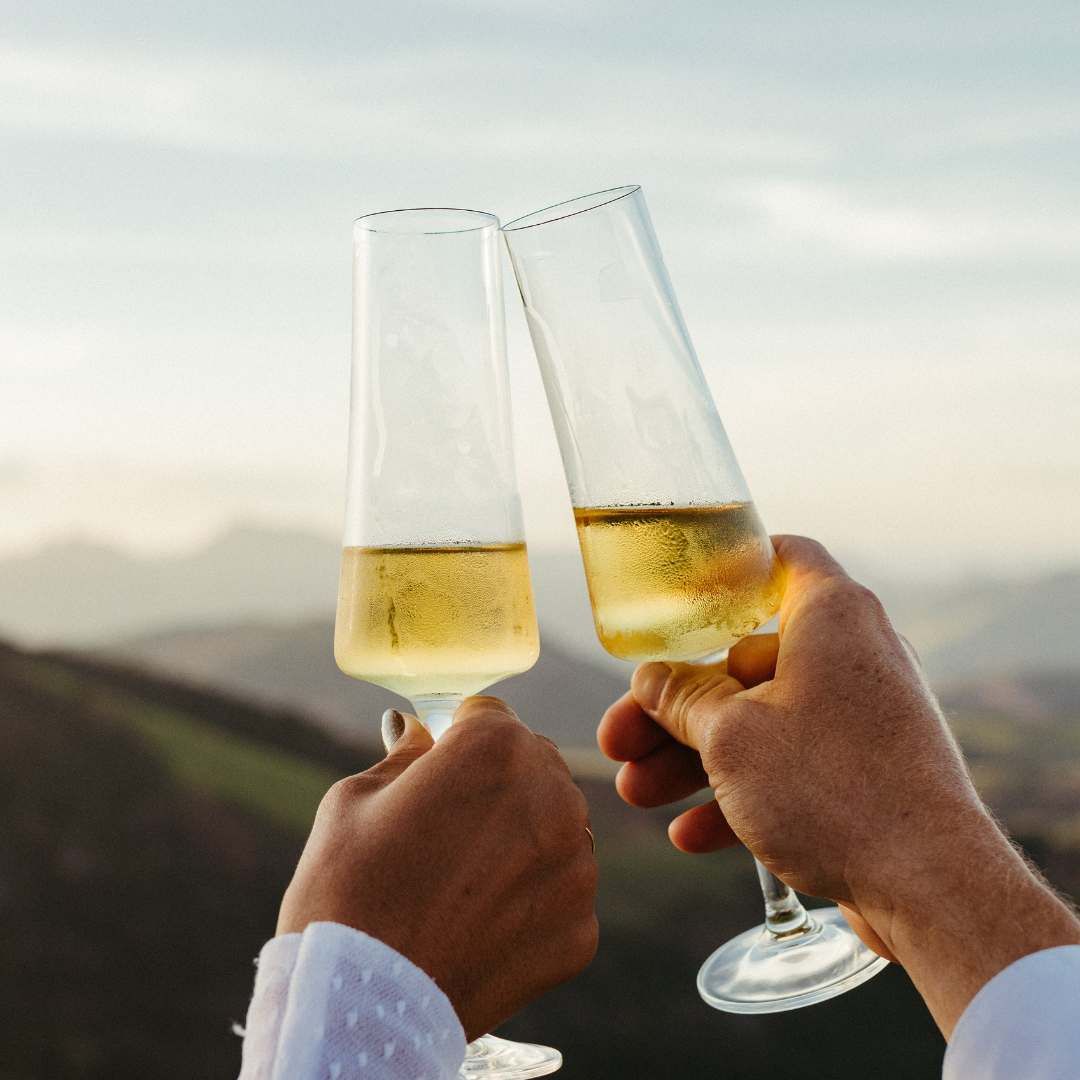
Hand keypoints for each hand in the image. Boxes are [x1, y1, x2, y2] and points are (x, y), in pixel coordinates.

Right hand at [278, 696, 598, 1039]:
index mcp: (496, 749)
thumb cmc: (345, 890)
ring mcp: (575, 866)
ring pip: (556, 828)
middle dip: (497, 784)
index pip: (491, 718)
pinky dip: (530, 901)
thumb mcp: (355, 799)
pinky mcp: (581, 928)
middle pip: (533, 767)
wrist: (359, 1006)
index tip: (438, 767)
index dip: (457, 739)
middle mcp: (552, 797)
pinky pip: (561, 893)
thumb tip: (416, 730)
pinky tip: (482, 922)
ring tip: (464, 879)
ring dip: (523, 838)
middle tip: (447, 828)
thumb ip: (404, 755)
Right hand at [599, 534, 1079, 1033]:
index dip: (726, 572)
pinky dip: (742, 793)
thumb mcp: (731, 737)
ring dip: (694, 757)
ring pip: (760, 720)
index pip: (780, 558)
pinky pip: (791, 767)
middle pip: (744, 661)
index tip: (677, 601)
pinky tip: (691, 835)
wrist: (931, 887)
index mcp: (830, 615)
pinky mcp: (868, 772)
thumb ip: (681, 699)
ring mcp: (862, 717)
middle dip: (674, 706)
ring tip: (636, 794)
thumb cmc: (830, 788)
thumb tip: (649, 680)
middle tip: (619, 739)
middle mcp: (852, 655)